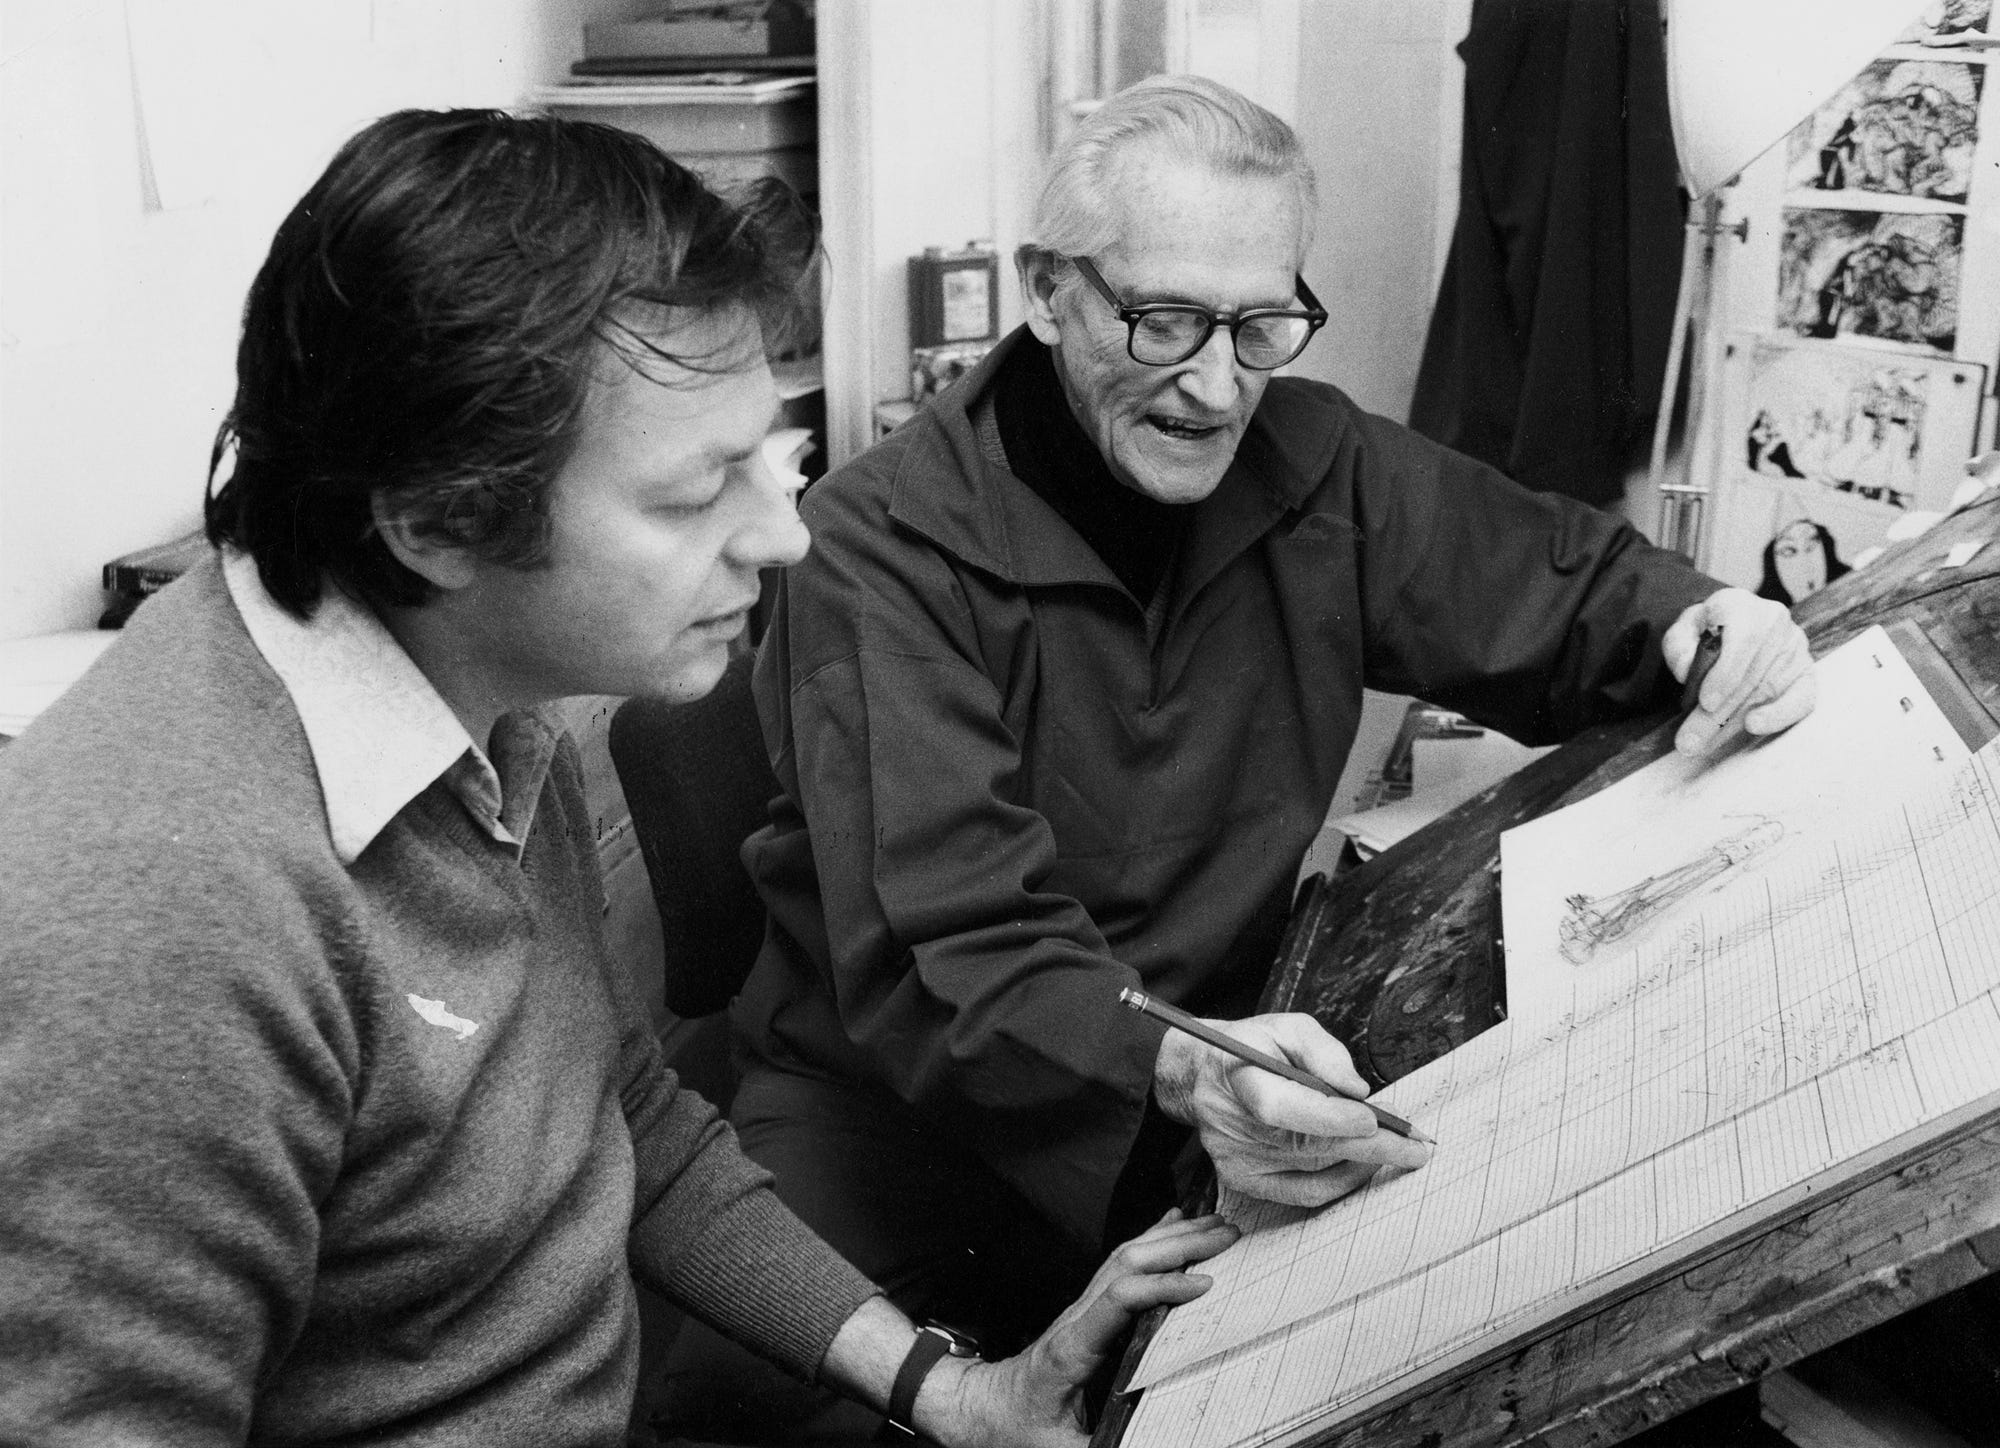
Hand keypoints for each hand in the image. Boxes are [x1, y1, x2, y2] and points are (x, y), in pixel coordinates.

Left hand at [933, 1210, 1240, 1447]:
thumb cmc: (1017, 1428)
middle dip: (1179, 1244)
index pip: (1119, 1299)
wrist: (982, 1408)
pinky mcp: (1087, 1309)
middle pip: (1127, 1263)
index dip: (1162, 1287)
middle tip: (1228, 1235)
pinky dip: (1152, 1239)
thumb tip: (1153, 1444)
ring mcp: (1082, 1308)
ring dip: (1171, 1236)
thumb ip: (1102, 1447)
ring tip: (1215, 1223)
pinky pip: (1121, 1264)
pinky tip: (1174, 1223)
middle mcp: (1078, 1318)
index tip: (1204, 1285)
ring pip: (1126, 1256)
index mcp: (1072, 1348)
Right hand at [1152, 1012, 1431, 1207]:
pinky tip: (1364, 1165)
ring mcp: (1237, 1160)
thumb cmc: (1252, 1047)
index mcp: (1240, 1078)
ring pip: (1315, 1172)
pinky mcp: (1244, 1182)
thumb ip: (1323, 1052)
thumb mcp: (1286, 1026)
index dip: (1328, 1118)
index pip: (1282, 1108)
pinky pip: (1304, 1193)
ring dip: (1363, 1163)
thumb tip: (1357, 1091)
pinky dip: (1341, 1182)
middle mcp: (1233, 1126)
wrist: (1202, 1076)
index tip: (1373, 1120)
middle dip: (1372, 1147)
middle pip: (1311, 1146)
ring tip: (1398, 1149)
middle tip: (1416, 1147)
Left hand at [1663, 588, 1815, 756]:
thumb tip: (1688, 672)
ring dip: (1733, 724)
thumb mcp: (1681, 631)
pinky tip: (1754, 727)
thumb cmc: (1703, 632)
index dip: (1725, 673)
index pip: (1744, 639)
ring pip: (1767, 692)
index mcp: (1740, 605)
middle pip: (1751, 675)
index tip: (1706, 702)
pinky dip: (1779, 716)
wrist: (1726, 626)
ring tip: (1702, 745)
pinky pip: (1802, 698)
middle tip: (1689, 742)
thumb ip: (1678, 646)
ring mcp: (1794, 647)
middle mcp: (1773, 621)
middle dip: (1717, 715)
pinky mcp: (1806, 671)